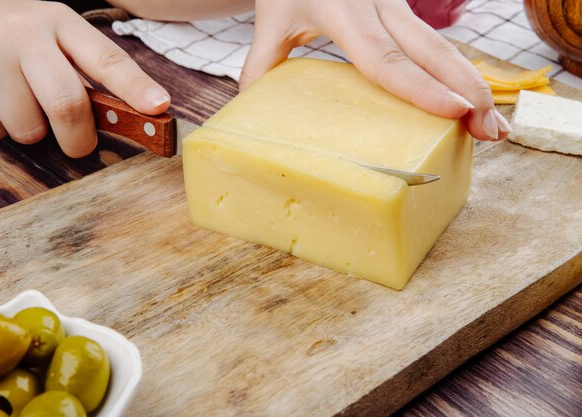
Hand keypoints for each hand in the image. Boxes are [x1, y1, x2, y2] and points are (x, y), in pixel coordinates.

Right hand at [0, 0, 169, 157]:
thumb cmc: (12, 37)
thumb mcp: (51, 37)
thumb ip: (85, 71)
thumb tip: (137, 114)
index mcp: (60, 22)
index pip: (107, 59)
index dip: (135, 87)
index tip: (159, 106)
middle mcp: (25, 32)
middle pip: (67, 104)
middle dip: (78, 138)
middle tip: (78, 143)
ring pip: (29, 127)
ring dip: (32, 131)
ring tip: (19, 104)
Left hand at [241, 0, 509, 140]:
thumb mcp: (271, 20)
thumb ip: (262, 65)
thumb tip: (250, 113)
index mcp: (343, 13)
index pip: (385, 58)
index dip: (420, 87)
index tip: (453, 111)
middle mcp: (379, 7)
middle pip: (430, 53)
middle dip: (466, 92)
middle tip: (490, 132)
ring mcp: (396, 6)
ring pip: (441, 48)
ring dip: (472, 85)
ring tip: (492, 126)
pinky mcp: (401, 11)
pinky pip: (434, 45)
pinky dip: (457, 75)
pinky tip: (472, 101)